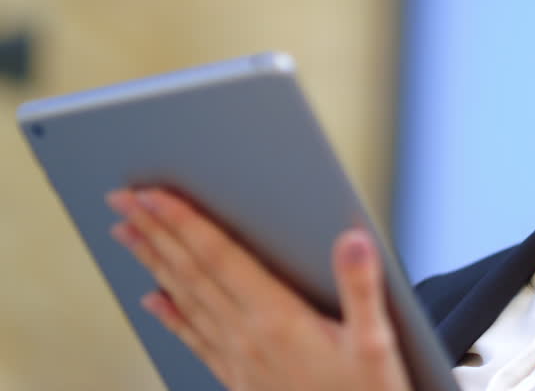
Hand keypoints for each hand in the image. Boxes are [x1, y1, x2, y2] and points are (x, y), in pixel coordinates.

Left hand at [105, 188, 411, 390]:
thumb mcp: (378, 341)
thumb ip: (361, 286)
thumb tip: (352, 239)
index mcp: (278, 320)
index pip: (220, 258)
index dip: (185, 222)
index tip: (154, 195)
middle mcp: (247, 338)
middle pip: (191, 273)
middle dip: (156, 231)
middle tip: (122, 199)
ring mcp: (238, 360)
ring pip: (184, 301)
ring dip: (154, 263)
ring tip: (128, 234)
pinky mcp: (239, 379)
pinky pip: (194, 340)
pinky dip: (169, 315)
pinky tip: (152, 300)